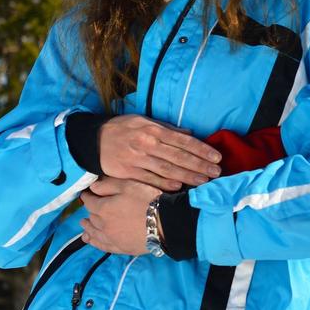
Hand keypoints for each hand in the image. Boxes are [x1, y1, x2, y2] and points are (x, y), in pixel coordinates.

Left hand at [81, 177, 159, 254]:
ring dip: (88, 228)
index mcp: (103, 208)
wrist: (165, 223)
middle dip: (89, 211)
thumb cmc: (148, 200)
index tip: (86, 194)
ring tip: (84, 224)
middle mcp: (103, 225)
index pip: (89, 202)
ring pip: (93, 233)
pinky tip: (91, 240)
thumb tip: (92, 187)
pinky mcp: (120, 248)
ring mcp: (111, 238)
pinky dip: (94, 242)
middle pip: (91, 217)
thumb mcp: (129, 185)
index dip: (87, 196)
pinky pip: (102, 245)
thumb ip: (108, 185)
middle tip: (88, 208)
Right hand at [98, 114, 220, 189]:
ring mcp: (137, 159)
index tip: (216, 157)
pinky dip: (164, 184)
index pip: (183, 141)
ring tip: (204, 181)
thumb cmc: (123, 129)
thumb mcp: (145, 121)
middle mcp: (147, 144)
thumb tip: (190, 133)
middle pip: (178, 157)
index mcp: (154, 130)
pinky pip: (149, 180)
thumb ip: (168, 128)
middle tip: (216, 172)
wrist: (93, 140)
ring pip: (167, 169)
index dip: (201, 149)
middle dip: (200, 165)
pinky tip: (179, 188)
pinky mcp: (127, 172)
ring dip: (187, 176)